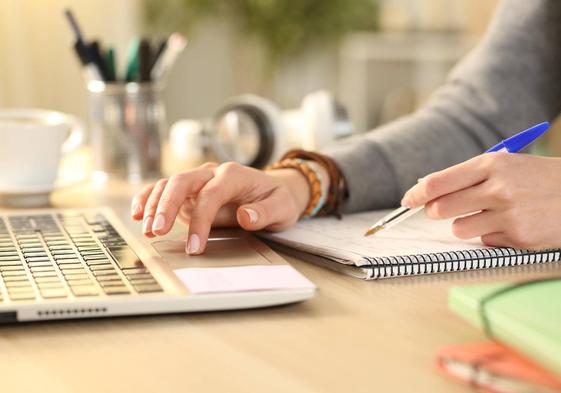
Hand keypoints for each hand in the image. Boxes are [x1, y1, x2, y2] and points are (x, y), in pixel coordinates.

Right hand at [130, 162, 314, 254]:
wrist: (275, 190)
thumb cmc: (278, 199)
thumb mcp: (282, 207)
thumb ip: (265, 212)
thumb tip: (245, 216)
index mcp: (234, 175)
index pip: (211, 195)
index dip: (200, 220)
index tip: (194, 246)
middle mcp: (212, 173)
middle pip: (182, 182)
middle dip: (166, 205)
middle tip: (157, 230)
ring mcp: (199, 181)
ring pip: (169, 184)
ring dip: (155, 205)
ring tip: (147, 228)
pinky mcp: (190, 191)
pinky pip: (165, 190)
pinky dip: (149, 198)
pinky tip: (138, 212)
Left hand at [401, 152, 560, 249]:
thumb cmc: (537, 179)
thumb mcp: (505, 166)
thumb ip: (467, 176)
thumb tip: (426, 188)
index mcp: (492, 164)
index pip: (438, 182)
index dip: (417, 194)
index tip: (408, 200)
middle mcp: (498, 189)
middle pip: (441, 208)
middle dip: (436, 212)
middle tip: (443, 210)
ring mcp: (509, 215)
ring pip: (458, 229)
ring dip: (466, 225)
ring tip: (489, 215)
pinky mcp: (519, 238)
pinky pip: (484, 241)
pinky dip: (491, 235)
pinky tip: (512, 225)